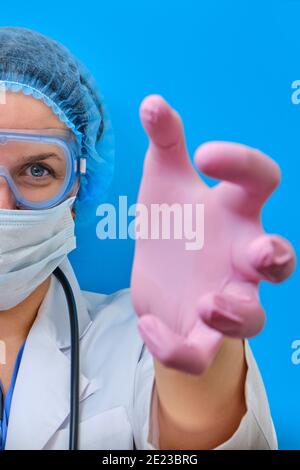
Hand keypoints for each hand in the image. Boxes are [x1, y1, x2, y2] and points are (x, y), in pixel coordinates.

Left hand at [130, 95, 295, 374]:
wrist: (159, 279)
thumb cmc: (172, 226)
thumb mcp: (164, 180)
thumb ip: (165, 143)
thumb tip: (153, 101)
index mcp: (233, 212)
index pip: (260, 182)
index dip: (243, 162)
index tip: (205, 153)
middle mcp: (239, 257)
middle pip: (279, 260)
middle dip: (277, 257)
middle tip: (262, 252)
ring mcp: (223, 297)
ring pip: (253, 317)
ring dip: (237, 313)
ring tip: (207, 302)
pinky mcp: (199, 332)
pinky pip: (199, 350)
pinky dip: (176, 345)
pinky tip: (148, 326)